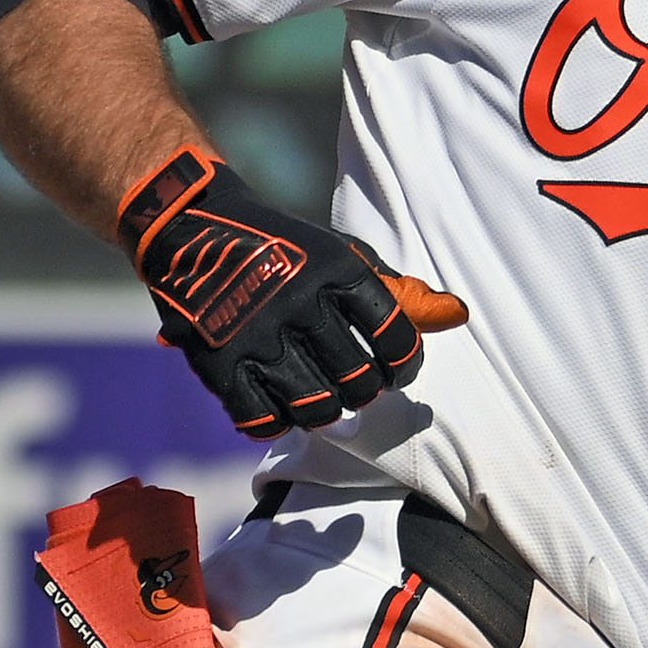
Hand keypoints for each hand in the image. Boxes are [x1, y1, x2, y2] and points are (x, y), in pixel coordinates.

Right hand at [118, 147, 466, 439]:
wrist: (191, 225)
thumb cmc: (281, 246)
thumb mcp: (341, 255)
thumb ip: (398, 293)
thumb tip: (457, 316)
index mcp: (337, 270)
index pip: (395, 336)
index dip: (405, 364)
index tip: (398, 370)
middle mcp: (300, 301)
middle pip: (358, 379)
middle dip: (365, 393)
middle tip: (357, 388)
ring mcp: (257, 334)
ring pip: (314, 406)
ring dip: (327, 414)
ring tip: (326, 405)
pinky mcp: (218, 361)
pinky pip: (260, 417)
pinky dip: (276, 423)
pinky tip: (281, 409)